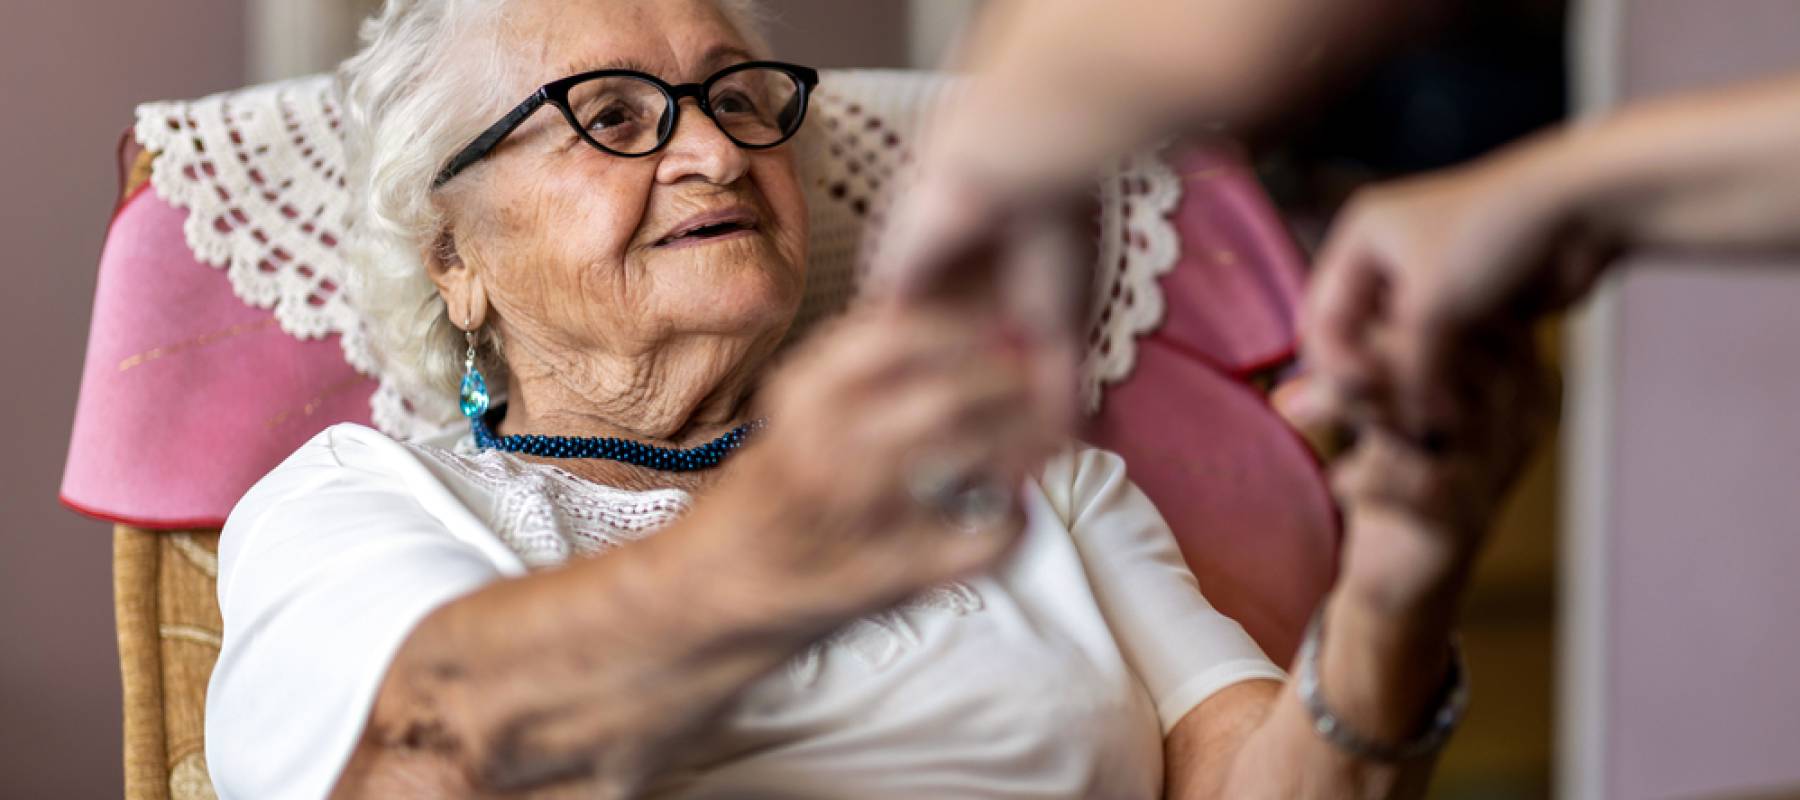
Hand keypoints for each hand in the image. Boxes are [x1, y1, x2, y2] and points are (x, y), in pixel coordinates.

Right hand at [718, 305, 1065, 626]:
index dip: (965, 324)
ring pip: (964, 449)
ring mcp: (852, 514)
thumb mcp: (795, 417)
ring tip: (1044, 434)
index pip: (894, 331)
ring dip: (1021, 436)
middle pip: (943, 390)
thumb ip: (859, 374)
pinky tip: (1011, 513)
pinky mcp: (884, 577)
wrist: (705, 599)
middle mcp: (821, 445)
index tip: (1002, 327)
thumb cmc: (767, 500)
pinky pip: (977, 540)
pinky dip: (1013, 522)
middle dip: (1010, 380)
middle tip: (1044, 380)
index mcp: (801, 395)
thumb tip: (957, 328)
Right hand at [1304, 149, 1607, 439]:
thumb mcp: (1433, 307)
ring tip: (1432, 416)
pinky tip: (1460, 403)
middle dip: (1374, 380)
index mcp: (1360, 239)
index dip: (1335, 366)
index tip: (1367, 399)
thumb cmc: (1494, 234)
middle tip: (1394, 418)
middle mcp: (1387, 257)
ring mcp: (1431, 280)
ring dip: (1414, 384)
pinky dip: (1447, 378)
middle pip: (1358, 338)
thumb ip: (1409, 372)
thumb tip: (1414, 430)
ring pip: (1402, 350)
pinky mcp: (1471, 302)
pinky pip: (1443, 353)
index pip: (1321, 319)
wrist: (1584, 207)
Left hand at [1328, 325, 1555, 613]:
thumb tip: (1334, 304)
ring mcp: (1495, 470)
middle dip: (1371, 350)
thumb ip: (1380, 350)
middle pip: (1452, 352)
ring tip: (1298, 406)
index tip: (1340, 321)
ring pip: (1431, 408)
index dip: (1401, 309)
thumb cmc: (1396, 469)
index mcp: (1508, 375)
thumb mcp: (1390, 397)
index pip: (1468, 313)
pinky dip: (1365, 477)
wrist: (1399, 577)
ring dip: (1354, 402)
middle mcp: (1515, 418)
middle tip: (1311, 367)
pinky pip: (1417, 482)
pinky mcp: (1463, 521)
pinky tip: (1338, 481)